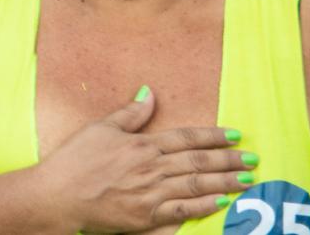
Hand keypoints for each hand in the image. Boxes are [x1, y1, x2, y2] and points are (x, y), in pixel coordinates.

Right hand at [34, 89, 253, 232]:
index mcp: (141, 144)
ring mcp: (151, 193)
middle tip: (251, 158)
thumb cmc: (75, 160)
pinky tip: (221, 202)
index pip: (185, 137)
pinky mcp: (148, 216)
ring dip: (224, 182)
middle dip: (227, 159)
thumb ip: (130, 114)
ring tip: (245, 179)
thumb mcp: (99, 128)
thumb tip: (150, 93)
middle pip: (198, 162)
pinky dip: (205, 205)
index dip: (211, 136)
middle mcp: (151, 167)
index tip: (233, 135)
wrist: (58, 195)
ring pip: (197, 185)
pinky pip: (184, 209)